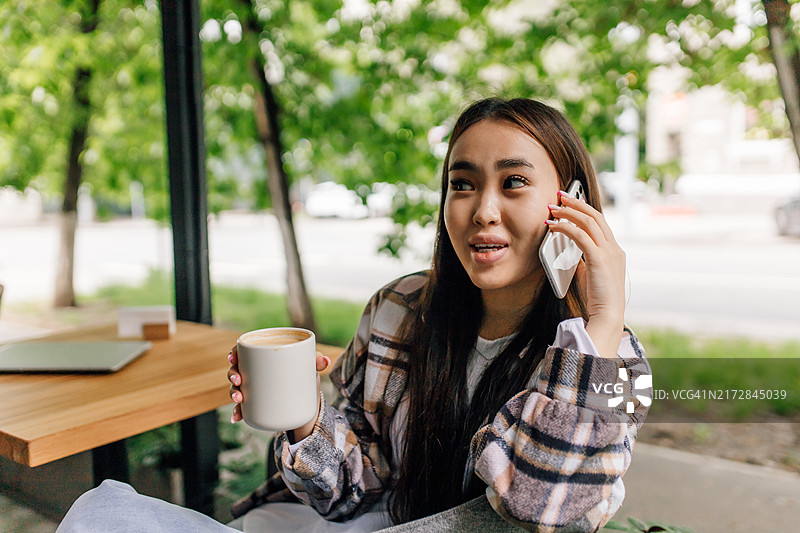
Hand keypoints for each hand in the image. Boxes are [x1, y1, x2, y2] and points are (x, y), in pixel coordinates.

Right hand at [228, 346, 331, 439]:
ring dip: (233, 393)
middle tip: (239, 380)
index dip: (234, 352)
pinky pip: (243, 407)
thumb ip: (316, 362)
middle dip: (232, 375)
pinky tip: (236, 418)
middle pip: (237, 369)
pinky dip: (238, 412)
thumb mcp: (309, 367)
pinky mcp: (257, 403)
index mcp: (263, 356)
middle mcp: (255, 371)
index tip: (233, 357)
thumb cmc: (305, 373)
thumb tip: (326, 361)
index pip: (243, 351)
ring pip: (237, 388)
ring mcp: (254, 388)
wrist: (308, 398)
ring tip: (239, 398)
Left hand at [546, 190, 625, 357]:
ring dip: (569, 212)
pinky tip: (553, 226)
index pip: (600, 223)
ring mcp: (609, 252)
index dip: (584, 210)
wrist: (607, 316)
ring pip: (589, 222)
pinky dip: (566, 227)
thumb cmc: (597, 299)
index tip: (569, 203)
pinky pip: (581, 236)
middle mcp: (614, 248)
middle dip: (577, 203)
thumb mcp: (589, 275)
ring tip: (553, 208)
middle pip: (596, 216)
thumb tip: (568, 251)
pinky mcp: (600, 259)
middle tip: (560, 196)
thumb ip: (582, 261)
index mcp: (614, 251)